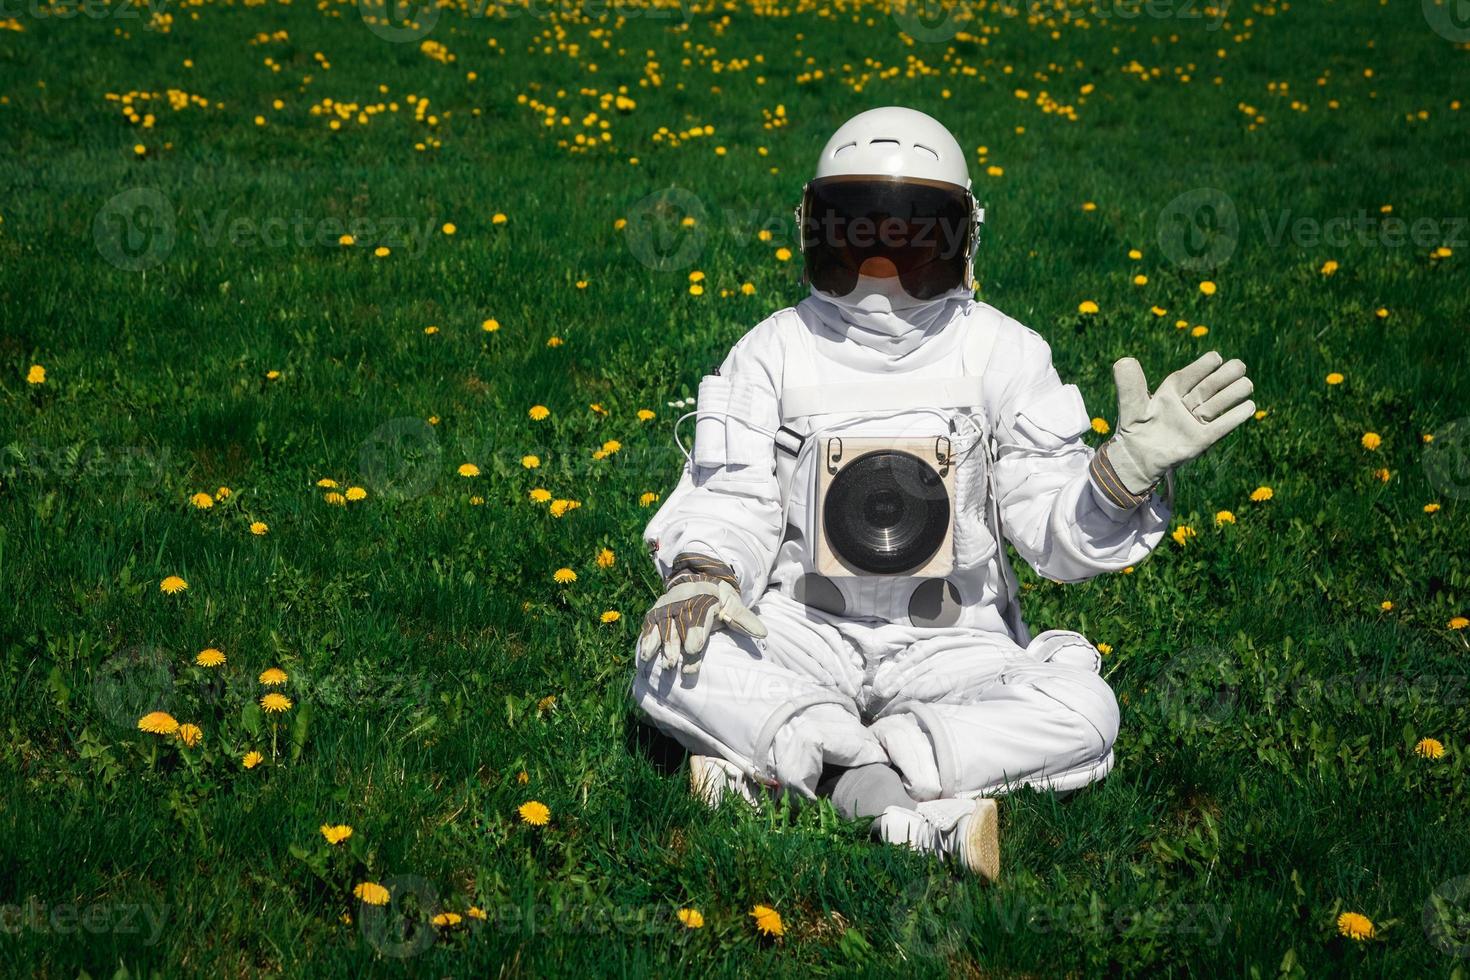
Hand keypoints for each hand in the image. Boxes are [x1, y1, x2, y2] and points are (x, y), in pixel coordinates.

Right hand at [637, 553, 766, 676]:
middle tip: (676, 664)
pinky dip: (647, 641)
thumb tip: (763, 633)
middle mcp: (681, 602)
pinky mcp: (655, 615)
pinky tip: (645, 656)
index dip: (695, 633)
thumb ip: (744, 619)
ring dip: (662, 646)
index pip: (698, 618)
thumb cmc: (717, 600)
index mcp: (702, 599)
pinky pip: (649, 628)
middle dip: (676, 645)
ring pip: (663, 628)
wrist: (695, 581)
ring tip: (665, 664)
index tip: (694, 648)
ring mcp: (666, 608)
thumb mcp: (732, 604)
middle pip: (678, 626)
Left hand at [1100, 352, 1255, 497]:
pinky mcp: (1202, 439)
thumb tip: (1124, 360)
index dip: (1202, 366)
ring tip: (1246, 383)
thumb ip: (1129, 385)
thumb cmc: (1132, 431)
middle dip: (1224, 376)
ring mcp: (1195, 421)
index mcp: (1170, 392)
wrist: (1136, 459)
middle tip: (1239, 365)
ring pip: (1218, 404)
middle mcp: (1186, 404)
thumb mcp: (1130, 406)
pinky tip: (1250, 406)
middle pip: (1209, 387)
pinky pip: (1221, 427)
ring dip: (1233, 393)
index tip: (1216, 357)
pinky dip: (1235, 417)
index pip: (1188, 376)